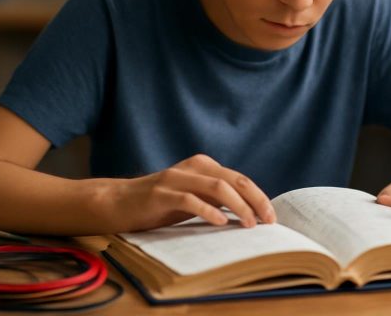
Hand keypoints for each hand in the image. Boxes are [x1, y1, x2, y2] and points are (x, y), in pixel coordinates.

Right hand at [116, 154, 275, 230]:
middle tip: (268, 221)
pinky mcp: (162, 193)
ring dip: (238, 206)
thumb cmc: (160, 204)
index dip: (259, 197)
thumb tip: (249, 213)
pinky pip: (190, 199)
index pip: (240, 179)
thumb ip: (216, 199)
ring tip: (248, 224)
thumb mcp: (193, 198)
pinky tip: (219, 222)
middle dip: (256, 201)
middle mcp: (193, 167)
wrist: (119, 202)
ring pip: (217, 187)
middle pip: (234, 180)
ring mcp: (177, 178)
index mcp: (203, 166)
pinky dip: (208, 210)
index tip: (272, 217)